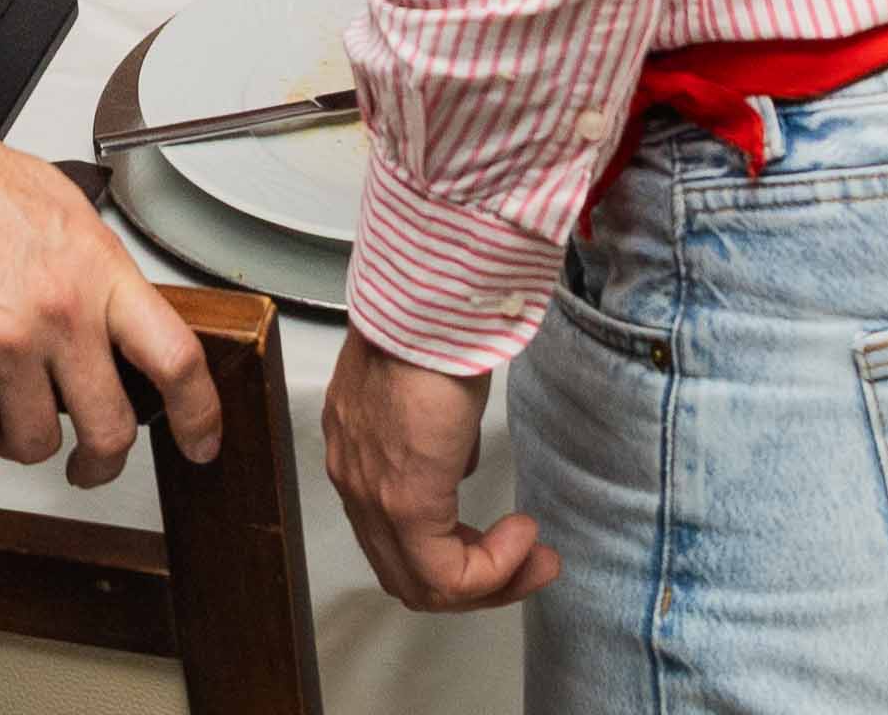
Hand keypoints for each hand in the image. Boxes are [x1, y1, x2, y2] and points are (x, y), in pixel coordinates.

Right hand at [0, 121, 223, 487]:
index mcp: (97, 269)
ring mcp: (4, 344)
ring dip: (16, 440)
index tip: (200, 442)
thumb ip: (91, 267)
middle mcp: (59, 312)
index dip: (199, 414)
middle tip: (90, 464)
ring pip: (33, 445)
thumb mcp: (58, 205)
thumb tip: (108, 312)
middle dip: (101, 462)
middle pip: (111, 429)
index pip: (176, 357)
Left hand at [326, 335, 553, 612]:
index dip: (455, 548)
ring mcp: (372, 496)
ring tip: (534, 558)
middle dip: (475, 578)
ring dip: (489, 581)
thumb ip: (440, 433)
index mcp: (357, 448)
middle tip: (527, 563)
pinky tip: (522, 539)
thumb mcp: (434, 389)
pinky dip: (490, 571)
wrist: (428, 305)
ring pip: (423, 583)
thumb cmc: (432, 325)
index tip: (508, 534)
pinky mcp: (404, 503)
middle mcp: (354, 479)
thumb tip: (457, 460)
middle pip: (405, 570)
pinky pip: (445, 575)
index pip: (394, 533)